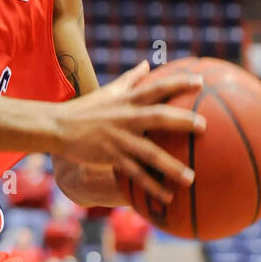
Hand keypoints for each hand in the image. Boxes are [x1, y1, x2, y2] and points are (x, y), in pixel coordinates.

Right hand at [53, 60, 206, 203]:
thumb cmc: (86, 109)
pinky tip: (167, 197)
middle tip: (203, 127)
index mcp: (127, 101)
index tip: (201, 83)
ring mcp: (119, 139)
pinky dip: (151, 186)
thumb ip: (131, 79)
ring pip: (149, 153)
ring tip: (191, 178)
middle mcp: (126, 118)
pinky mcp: (111, 157)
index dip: (179, 83)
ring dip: (170, 166)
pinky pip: (134, 174)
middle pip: (158, 117)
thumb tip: (147, 64)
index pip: (156, 88)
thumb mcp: (108, 91)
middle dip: (181, 121)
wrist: (57, 126)